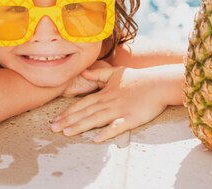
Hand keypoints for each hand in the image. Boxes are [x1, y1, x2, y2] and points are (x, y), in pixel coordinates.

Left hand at [51, 66, 167, 141]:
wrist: (158, 83)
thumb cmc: (138, 78)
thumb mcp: (116, 72)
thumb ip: (99, 74)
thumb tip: (84, 73)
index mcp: (105, 93)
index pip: (83, 104)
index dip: (69, 112)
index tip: (56, 119)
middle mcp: (108, 102)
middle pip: (85, 112)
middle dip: (68, 121)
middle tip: (53, 129)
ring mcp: (119, 110)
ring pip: (96, 119)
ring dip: (80, 126)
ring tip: (67, 133)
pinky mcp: (130, 118)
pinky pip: (116, 126)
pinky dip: (106, 132)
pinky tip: (96, 139)